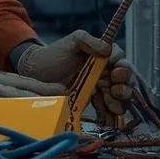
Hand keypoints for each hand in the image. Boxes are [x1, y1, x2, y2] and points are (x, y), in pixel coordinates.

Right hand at [0, 64, 64, 115]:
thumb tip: (10, 110)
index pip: (21, 80)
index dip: (41, 84)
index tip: (59, 89)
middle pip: (21, 85)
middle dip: (42, 90)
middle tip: (61, 95)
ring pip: (11, 93)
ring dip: (29, 100)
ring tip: (46, 106)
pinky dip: (4, 111)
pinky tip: (16, 117)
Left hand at [16, 32, 134, 125]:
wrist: (35, 73)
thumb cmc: (54, 54)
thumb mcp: (72, 41)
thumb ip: (88, 40)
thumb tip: (107, 48)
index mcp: (102, 57)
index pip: (121, 62)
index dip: (123, 68)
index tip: (116, 72)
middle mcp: (103, 72)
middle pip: (124, 81)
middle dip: (124, 87)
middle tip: (115, 90)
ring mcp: (98, 88)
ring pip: (118, 97)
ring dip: (119, 102)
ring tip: (113, 106)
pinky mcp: (91, 101)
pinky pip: (106, 108)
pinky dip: (111, 114)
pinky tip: (110, 118)